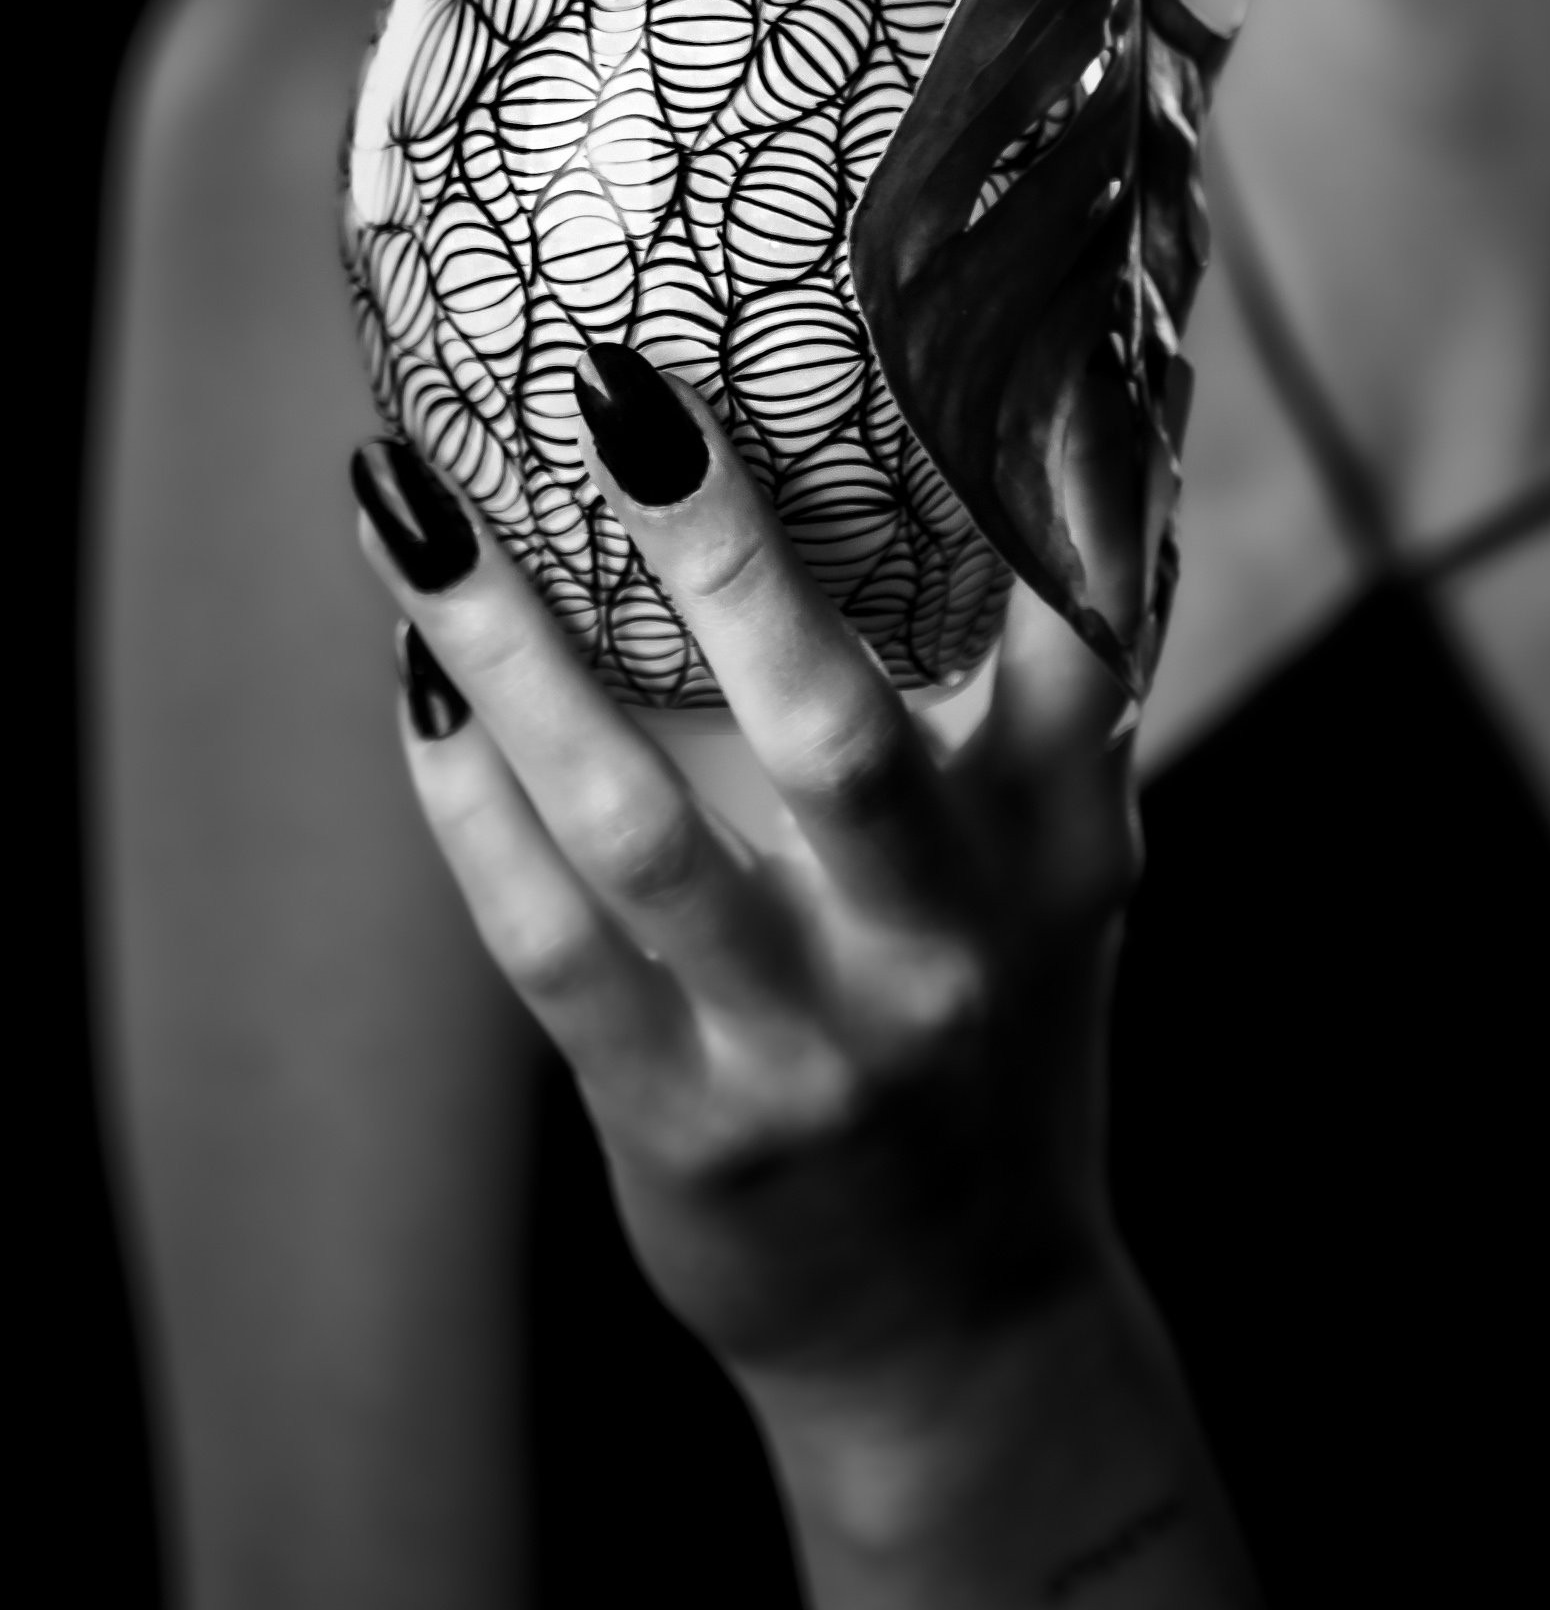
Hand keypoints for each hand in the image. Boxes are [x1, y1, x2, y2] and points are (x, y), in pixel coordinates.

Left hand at [350, 356, 1142, 1413]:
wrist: (964, 1322)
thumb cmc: (996, 1025)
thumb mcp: (1062, 862)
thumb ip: (1035, 683)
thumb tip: (997, 430)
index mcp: (1067, 833)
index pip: (1079, 621)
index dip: (1036, 465)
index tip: (961, 296)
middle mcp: (951, 935)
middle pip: (829, 719)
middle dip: (711, 543)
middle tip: (600, 375)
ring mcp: (815, 1039)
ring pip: (633, 825)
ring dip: (502, 648)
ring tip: (401, 496)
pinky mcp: (688, 1119)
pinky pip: (543, 941)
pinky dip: (466, 799)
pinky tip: (411, 680)